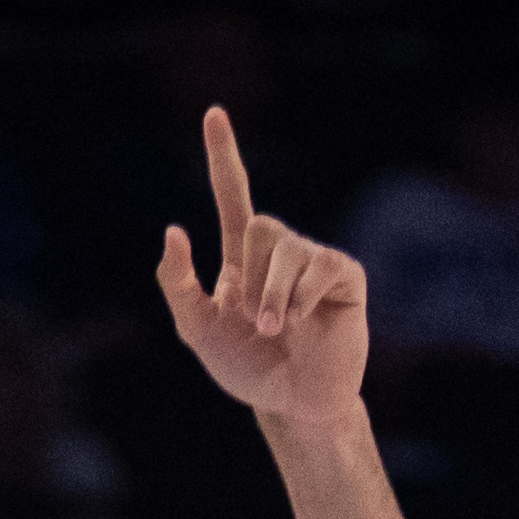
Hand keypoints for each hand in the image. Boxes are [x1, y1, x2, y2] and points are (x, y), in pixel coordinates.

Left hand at [154, 106, 367, 428]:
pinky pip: (320, 268)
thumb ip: (178, 284)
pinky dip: (302, 300)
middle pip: (262, 224)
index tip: (213, 114)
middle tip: (255, 322)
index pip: (233, 194)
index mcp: (244, 257)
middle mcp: (281, 252)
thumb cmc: (248, 369)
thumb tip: (173, 231)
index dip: (224, 156)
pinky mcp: (344, 278)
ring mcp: (315, 262)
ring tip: (276, 331)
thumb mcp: (198, 330)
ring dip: (272, 298)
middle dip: (251, 281)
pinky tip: (304, 325)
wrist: (293, 404)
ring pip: (287, 248)